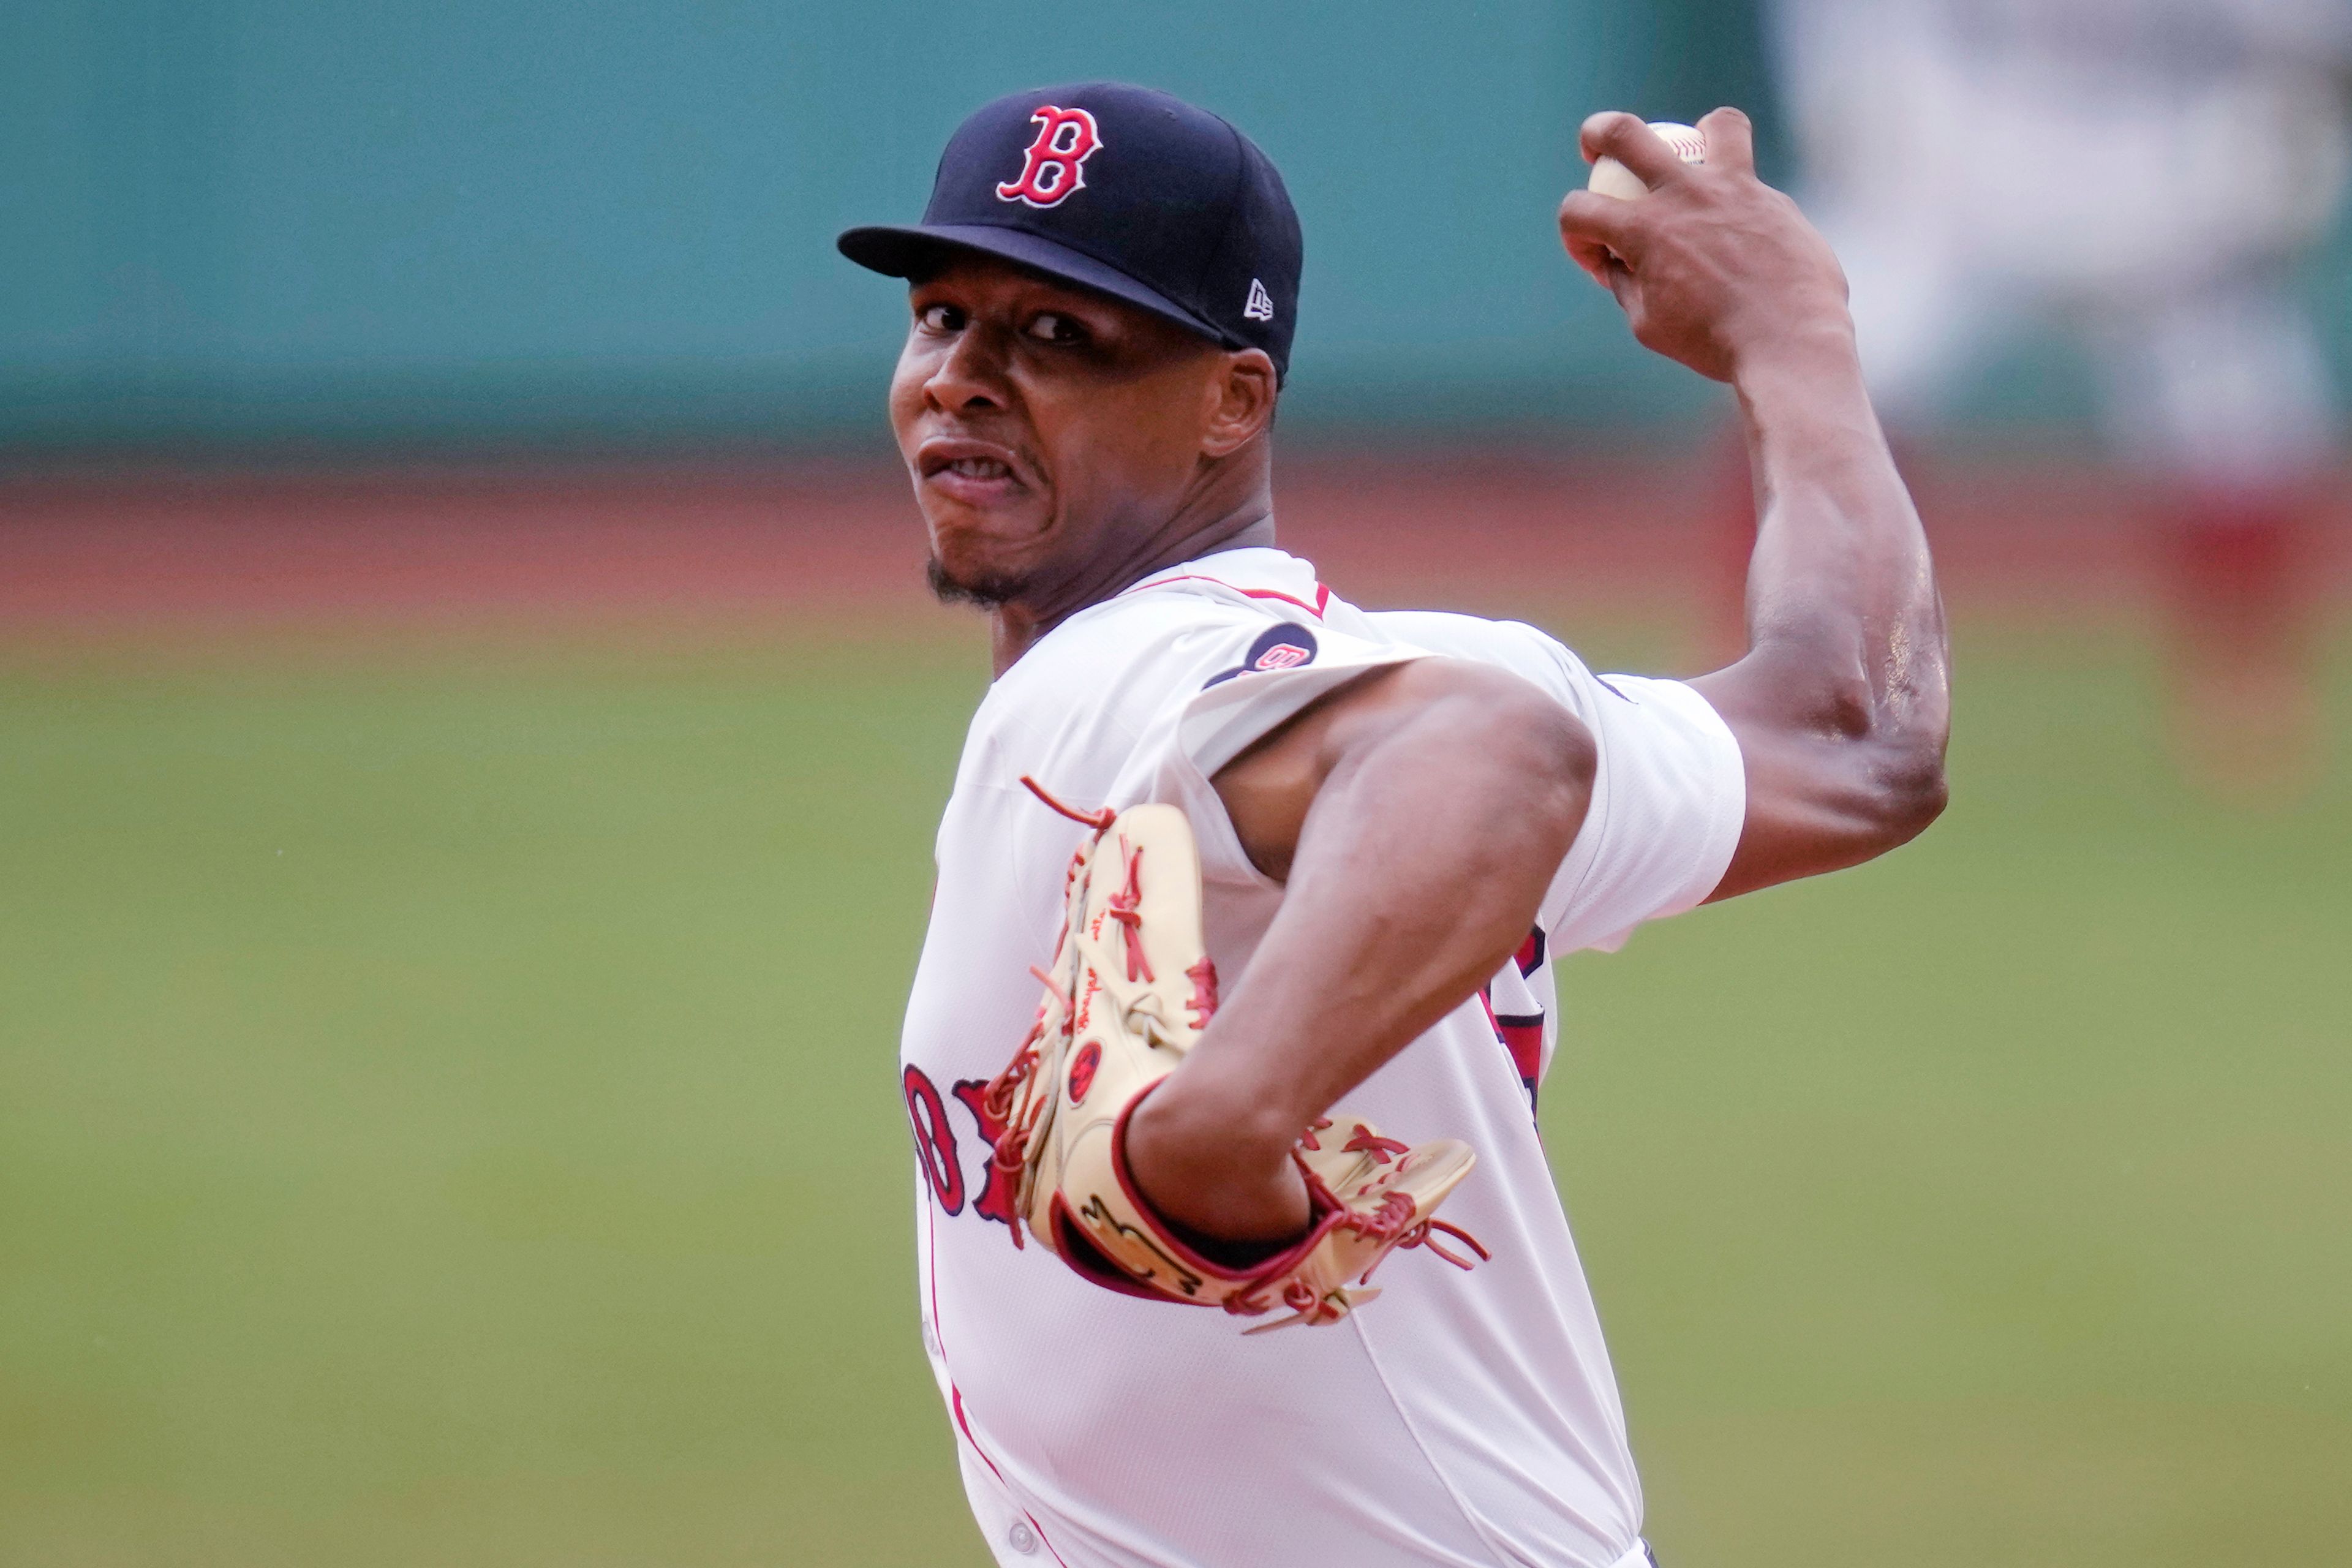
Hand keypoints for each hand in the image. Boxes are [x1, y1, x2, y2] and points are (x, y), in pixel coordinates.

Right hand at [1558, 108, 1851, 382]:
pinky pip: (1753, 184)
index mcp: (1643, 230)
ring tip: (1698, 158)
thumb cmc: (1713, 342)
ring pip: (1719, 125)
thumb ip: (1626, 284)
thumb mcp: (1650, 323)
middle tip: (1598, 150)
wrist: (1787, 343)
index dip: (1575, 236)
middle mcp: (1684, 195)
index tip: (1596, 259)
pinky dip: (1738, 202)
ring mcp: (1734, 190)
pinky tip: (1743, 234)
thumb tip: (1616, 260)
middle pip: (1622, 132)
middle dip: (1597, 134)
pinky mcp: (1774, 202)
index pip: (1578, 210)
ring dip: (1701, 134)